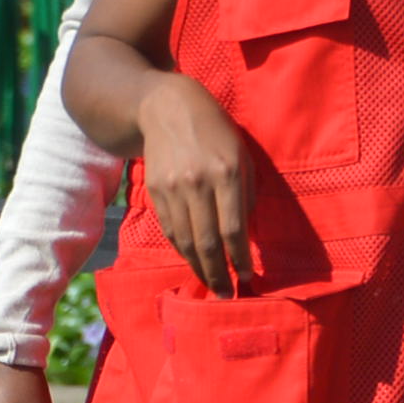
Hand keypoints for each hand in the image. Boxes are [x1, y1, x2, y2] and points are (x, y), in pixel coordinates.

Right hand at [138, 74, 255, 292]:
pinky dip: (182, 250)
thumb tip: (245, 234)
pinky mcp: (155, 190)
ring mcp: (173, 188)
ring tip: (211, 285)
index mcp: (227, 172)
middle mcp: (198, 182)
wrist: (164, 107)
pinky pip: (170, 229)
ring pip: (185, 239)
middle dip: (218, 273)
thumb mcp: (242, 155)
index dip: (240, 258)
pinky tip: (193, 261)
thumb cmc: (215, 131)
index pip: (233, 228)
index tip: (248, 277)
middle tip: (226, 295)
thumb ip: (247, 193)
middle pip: (207, 241)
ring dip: (199, 267)